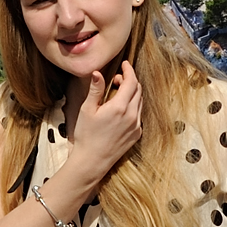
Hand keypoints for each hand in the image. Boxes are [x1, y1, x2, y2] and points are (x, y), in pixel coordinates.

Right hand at [69, 62, 143, 182]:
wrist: (92, 161)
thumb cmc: (86, 136)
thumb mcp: (87, 110)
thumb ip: (96, 90)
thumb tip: (98, 73)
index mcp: (119, 107)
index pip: (131, 82)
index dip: (129, 71)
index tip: (125, 64)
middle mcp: (132, 115)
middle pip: (138, 90)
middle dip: (130, 80)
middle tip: (117, 79)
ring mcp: (136, 126)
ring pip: (140, 102)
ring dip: (132, 93)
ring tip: (118, 93)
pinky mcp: (137, 134)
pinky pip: (139, 115)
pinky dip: (133, 106)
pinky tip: (121, 109)